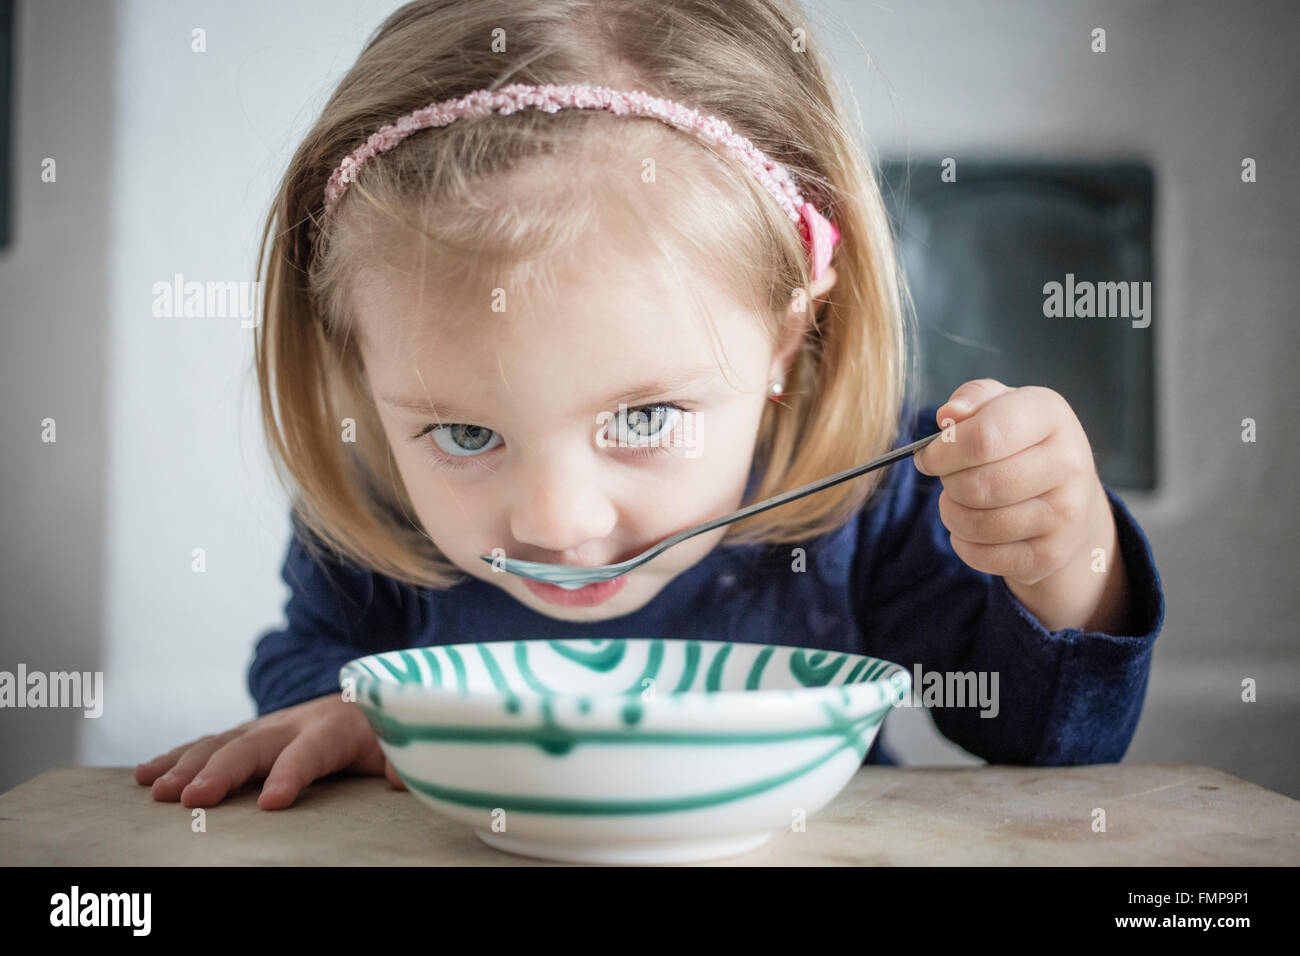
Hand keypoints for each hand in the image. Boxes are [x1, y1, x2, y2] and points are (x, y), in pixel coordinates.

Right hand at [134, 692, 405, 809]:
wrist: (368, 695)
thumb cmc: (384, 728)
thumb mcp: (402, 740)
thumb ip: (403, 757)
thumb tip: (401, 776)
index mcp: (335, 728)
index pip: (311, 751)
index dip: (292, 774)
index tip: (273, 803)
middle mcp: (294, 723)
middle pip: (253, 746)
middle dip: (221, 773)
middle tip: (192, 800)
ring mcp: (266, 726)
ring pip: (221, 743)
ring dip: (187, 766)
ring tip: (159, 792)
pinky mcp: (249, 733)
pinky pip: (208, 743)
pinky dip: (175, 757)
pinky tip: (145, 775)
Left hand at [912, 379, 1128, 632]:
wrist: (1071, 494)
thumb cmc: (1021, 441)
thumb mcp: (1002, 405)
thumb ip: (972, 398)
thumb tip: (949, 415)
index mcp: (1050, 415)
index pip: (983, 437)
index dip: (942, 451)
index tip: (928, 457)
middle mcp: (1068, 463)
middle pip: (977, 485)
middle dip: (948, 483)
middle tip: (949, 478)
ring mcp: (1065, 513)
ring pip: (977, 524)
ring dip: (952, 514)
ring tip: (959, 501)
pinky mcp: (1052, 554)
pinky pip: (983, 557)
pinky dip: (964, 543)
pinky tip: (973, 528)